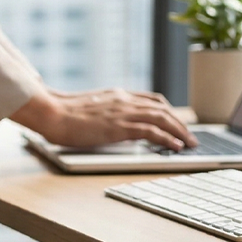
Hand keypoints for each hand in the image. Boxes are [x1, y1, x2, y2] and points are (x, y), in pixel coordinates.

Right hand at [11, 87, 196, 151]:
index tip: (176, 122)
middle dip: (180, 123)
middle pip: (162, 108)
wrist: (51, 112)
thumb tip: (108, 123)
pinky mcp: (119, 127)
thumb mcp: (88, 109)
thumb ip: (103, 112)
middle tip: (190, 137)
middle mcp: (124, 100)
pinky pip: (151, 131)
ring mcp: (123, 112)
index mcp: (117, 95)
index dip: (168, 112)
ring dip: (179, 131)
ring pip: (162, 118)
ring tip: (190, 143)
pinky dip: (167, 138)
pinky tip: (175, 146)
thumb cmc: (61, 113)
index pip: (151, 100)